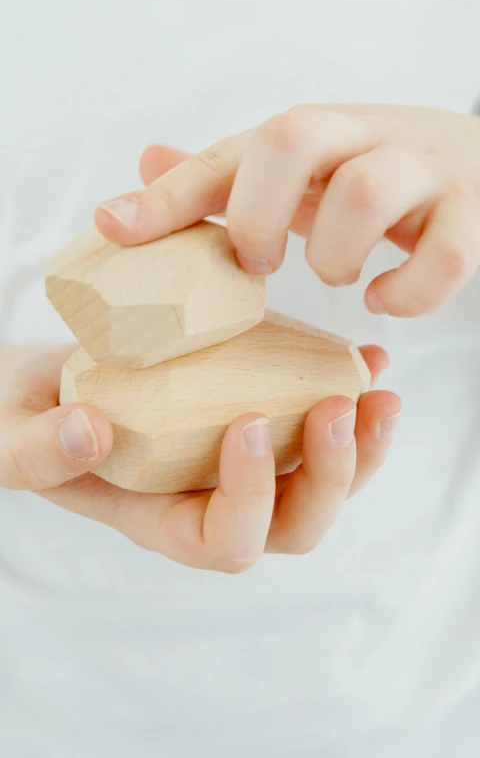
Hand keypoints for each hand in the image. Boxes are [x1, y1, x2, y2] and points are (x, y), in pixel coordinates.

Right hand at [0, 345, 399, 569]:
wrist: (43, 386)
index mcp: (159, 517)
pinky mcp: (252, 414)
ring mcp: (236, 459)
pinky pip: (314, 424)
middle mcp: (208, 497)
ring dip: (361, 442)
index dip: (249, 498)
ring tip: (377, 384)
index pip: (223, 541)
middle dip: (331, 475)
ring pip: (319, 480)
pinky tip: (367, 354)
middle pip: (292, 523)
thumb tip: (94, 432)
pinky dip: (349, 393)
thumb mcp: (10, 437)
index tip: (247, 422)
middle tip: (341, 406)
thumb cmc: (22, 420)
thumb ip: (37, 450)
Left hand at [96, 105, 479, 316]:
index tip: (113, 229)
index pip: (233, 151)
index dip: (170, 194)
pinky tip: (385, 299)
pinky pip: (443, 254)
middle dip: (257, 214)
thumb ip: (230, 176)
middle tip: (261, 264)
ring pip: (366, 194)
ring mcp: (425, 169)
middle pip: (293, 135)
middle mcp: (367, 134)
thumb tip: (146, 160)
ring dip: (335, 254)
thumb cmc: (377, 175)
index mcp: (317, 132)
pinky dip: (406, 293)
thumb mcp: (303, 173)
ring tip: (337, 275)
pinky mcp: (473, 212)